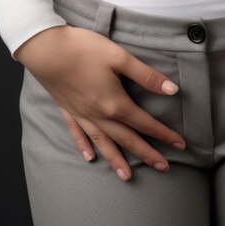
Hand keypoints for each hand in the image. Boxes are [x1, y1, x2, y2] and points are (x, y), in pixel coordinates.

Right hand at [14, 25, 186, 181]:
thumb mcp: (119, 57)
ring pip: (104, 143)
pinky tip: (89, 157)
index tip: (180, 144)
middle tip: (164, 167)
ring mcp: (82, 115)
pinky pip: (78, 134)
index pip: (145, 123)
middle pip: (127, 139)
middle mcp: (99, 115)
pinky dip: (85, 147)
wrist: (44, 48)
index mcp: (115, 104)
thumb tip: (171, 90)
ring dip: (117, 160)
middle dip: (147, 154)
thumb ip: (146, 76)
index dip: (164, 134)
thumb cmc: (83, 49)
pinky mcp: (67, 110)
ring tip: (127, 177)